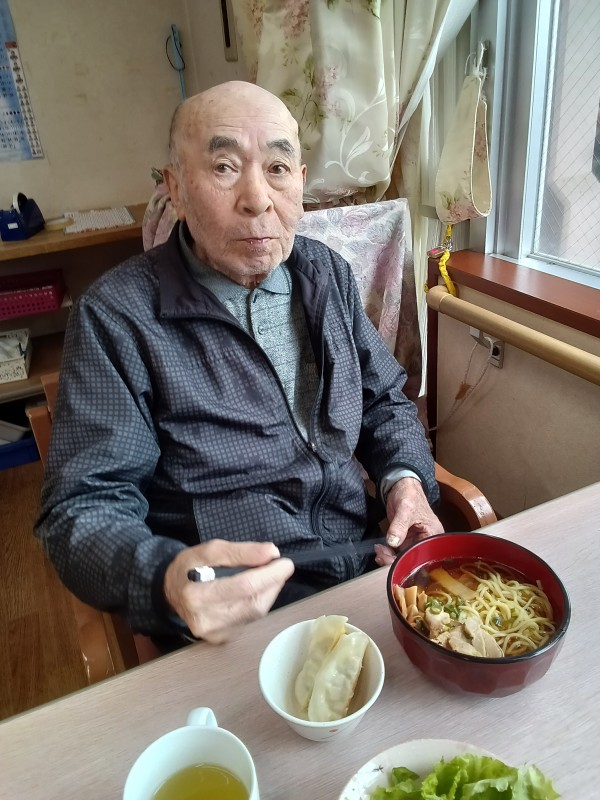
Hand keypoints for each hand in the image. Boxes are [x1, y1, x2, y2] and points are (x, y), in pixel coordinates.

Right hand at [163, 539, 294, 642]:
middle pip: (252, 602)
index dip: (268, 574)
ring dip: (268, 592)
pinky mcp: (221, 639)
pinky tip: (254, 592)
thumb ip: (241, 551)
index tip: (284, 562)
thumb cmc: (189, 567)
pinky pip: (250, 619)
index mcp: (197, 594)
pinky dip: (258, 603)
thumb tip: (271, 553)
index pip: (243, 586)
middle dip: (273, 583)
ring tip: (268, 576)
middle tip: (281, 567)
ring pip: (255, 613)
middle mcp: (205, 620)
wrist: (169, 592)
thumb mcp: (209, 550)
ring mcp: (214, 633)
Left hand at [374, 477, 442, 566]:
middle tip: (381, 556)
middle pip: (413, 560)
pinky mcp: (405, 540)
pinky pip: (397, 552)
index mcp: (434, 535)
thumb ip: (400, 525)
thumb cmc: (410, 494)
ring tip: (379, 551)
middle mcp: (426, 542)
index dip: (407, 562)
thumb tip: (393, 542)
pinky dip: (388, 552)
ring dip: (389, 558)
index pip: (423, 556)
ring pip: (404, 558)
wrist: (401, 487)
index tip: (391, 561)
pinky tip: (381, 550)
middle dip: (395, 561)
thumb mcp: (406, 508)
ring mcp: (415, 542)